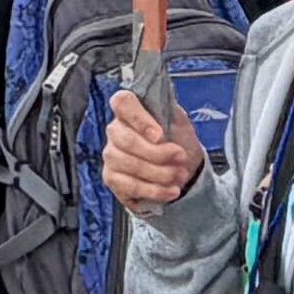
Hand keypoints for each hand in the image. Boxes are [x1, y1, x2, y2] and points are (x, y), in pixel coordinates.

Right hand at [99, 88, 204, 209]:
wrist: (182, 168)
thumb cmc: (178, 140)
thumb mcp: (179, 120)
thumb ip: (169, 110)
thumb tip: (163, 104)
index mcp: (129, 110)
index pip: (121, 102)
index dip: (139, 119)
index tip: (159, 135)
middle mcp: (115, 131)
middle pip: (126, 140)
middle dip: (158, 153)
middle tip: (181, 157)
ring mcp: (111, 155)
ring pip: (129, 165)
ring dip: (159, 173)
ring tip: (180, 175)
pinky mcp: (112, 179)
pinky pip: (130, 187)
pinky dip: (154, 190)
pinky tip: (170, 190)